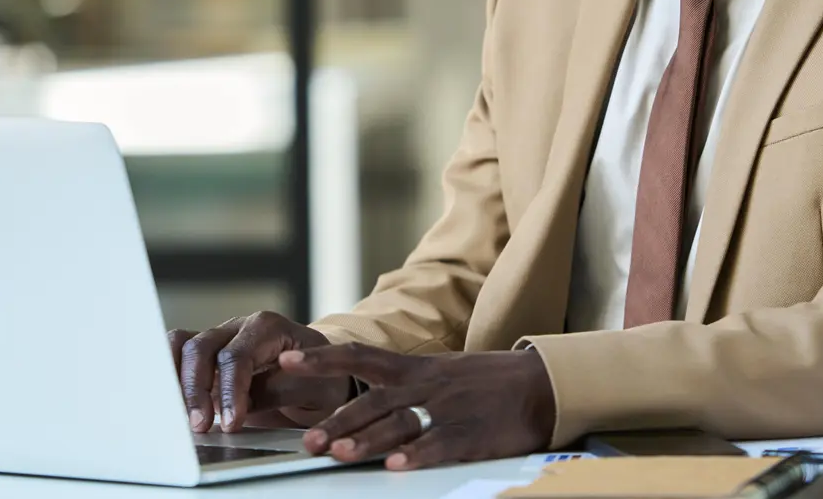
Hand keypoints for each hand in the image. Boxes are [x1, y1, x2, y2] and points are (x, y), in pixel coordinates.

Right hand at [168, 312, 350, 432]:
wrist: (323, 379)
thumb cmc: (322, 380)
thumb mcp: (316, 388)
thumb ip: (282, 390)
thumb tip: (247, 402)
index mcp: (269, 328)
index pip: (237, 355)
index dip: (229, 390)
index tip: (229, 421)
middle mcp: (240, 328)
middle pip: (203, 347)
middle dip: (197, 389)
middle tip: (201, 425)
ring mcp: (222, 338)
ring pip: (183, 346)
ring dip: (178, 381)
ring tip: (181, 415)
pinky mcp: (209, 355)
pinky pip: (178, 354)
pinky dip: (170, 374)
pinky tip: (173, 402)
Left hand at [280, 344, 556, 470]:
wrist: (537, 384)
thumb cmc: (483, 383)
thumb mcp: (437, 373)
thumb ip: (399, 384)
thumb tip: (355, 401)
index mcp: (414, 368)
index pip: (358, 356)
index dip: (321, 358)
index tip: (286, 358)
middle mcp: (424, 385)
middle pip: (372, 400)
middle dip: (337, 421)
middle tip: (307, 440)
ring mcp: (446, 409)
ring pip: (399, 423)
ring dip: (366, 440)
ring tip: (339, 454)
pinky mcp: (469, 434)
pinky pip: (438, 445)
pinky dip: (416, 455)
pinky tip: (397, 466)